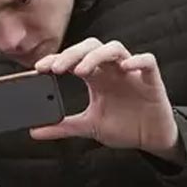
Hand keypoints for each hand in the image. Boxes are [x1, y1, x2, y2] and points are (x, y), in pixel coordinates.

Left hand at [29, 39, 182, 160]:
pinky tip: (125, 67)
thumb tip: (34, 131)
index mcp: (96, 78)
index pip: (73, 59)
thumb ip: (63, 127)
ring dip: (96, 56)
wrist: (152, 140)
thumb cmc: (124, 127)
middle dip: (72, 54)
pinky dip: (137, 61)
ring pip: (114, 48)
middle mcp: (112, 70)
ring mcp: (132, 72)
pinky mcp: (152, 80)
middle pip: (91, 47)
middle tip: (57, 69)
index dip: (56, 59)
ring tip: (81, 71)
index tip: (39, 68)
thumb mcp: (89, 127)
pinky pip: (148, 61)